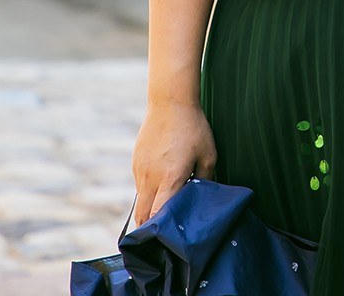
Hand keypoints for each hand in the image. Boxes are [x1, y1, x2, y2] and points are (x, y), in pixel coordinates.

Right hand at [131, 101, 217, 227]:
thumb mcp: (208, 156)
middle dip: (148, 229)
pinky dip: (148, 192)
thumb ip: (204, 181)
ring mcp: (140, 170)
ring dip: (148, 210)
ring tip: (161, 214)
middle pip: (142, 215)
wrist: (170, 102)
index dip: (159, 232)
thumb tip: (200, 200)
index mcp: (169, 179)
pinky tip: (161, 185)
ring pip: (139, 200)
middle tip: (159, 238)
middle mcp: (150, 178)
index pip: (157, 216)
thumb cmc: (193, 129)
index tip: (165, 241)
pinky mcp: (136, 162)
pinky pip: (140, 185)